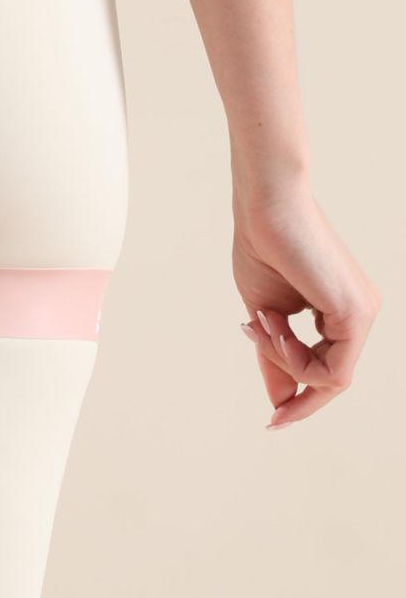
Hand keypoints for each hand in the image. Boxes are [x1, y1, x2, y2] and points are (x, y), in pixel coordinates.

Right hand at [232, 181, 380, 428]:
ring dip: (286, 361)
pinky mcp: (357, 313)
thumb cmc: (260, 246)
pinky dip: (297, 359)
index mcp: (339, 310)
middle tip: (272, 415)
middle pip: (331, 378)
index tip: (274, 418)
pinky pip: (334, 369)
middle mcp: (359, 314)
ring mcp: (362, 313)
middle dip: (297, 394)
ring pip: (331, 376)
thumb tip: (278, 401)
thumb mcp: (264, 313)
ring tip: (259, 325)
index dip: (301, 397)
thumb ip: (275, 356)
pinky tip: (274, 328)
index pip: (326, 368)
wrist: (264, 206)